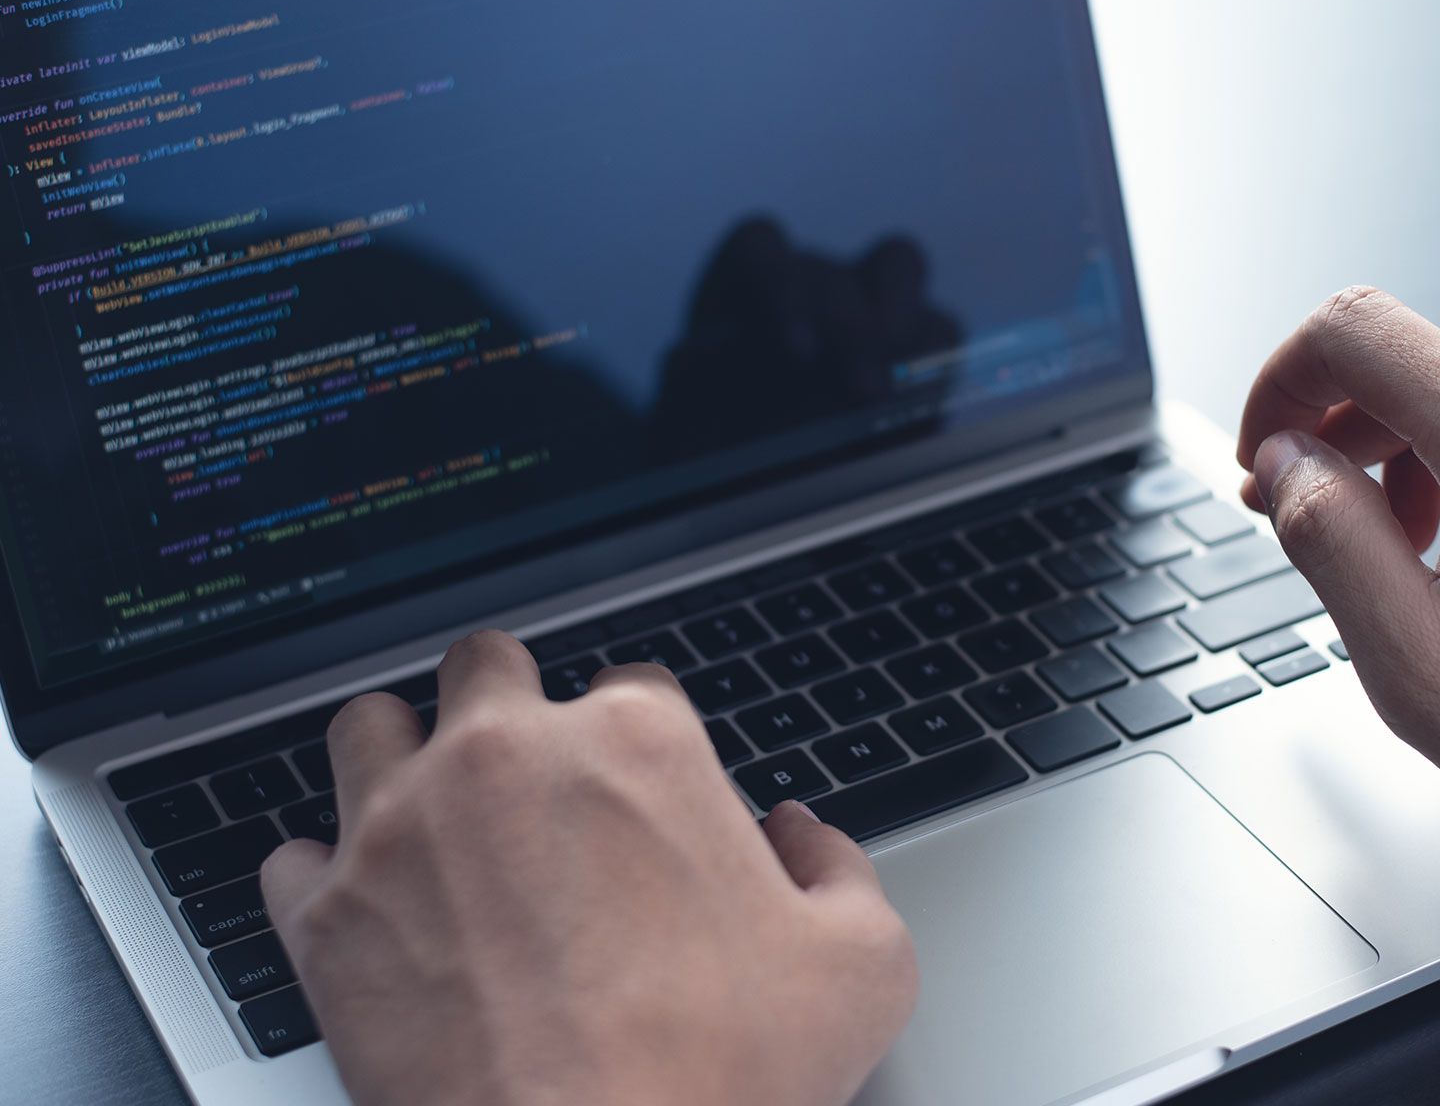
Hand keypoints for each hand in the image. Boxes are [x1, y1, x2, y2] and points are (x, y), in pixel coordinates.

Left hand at [260, 631, 916, 1105]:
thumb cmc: (721, 1078)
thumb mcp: (861, 966)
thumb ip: (839, 869)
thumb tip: (802, 838)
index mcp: (640, 746)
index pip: (632, 683)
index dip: (639, 738)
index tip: (635, 791)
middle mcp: (510, 757)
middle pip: (484, 665)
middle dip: (505, 706)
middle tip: (524, 777)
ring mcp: (404, 826)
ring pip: (368, 726)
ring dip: (397, 756)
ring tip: (425, 810)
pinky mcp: (328, 914)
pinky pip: (287, 854)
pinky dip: (321, 875)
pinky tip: (366, 909)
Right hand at [1237, 287, 1439, 922]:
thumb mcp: (1420, 665)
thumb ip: (1330, 539)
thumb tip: (1283, 459)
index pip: (1353, 332)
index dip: (1279, 383)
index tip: (1263, 449)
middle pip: (1417, 347)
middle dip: (1344, 423)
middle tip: (1313, 508)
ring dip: (1417, 432)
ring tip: (1410, 536)